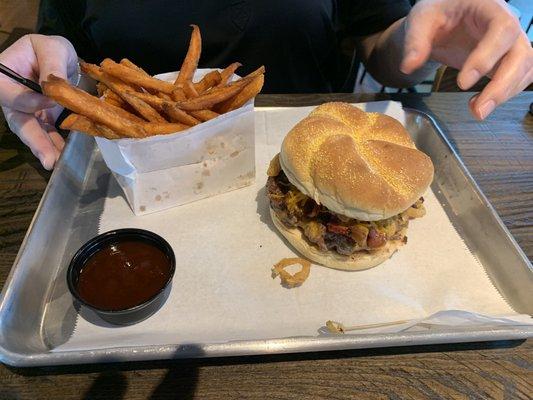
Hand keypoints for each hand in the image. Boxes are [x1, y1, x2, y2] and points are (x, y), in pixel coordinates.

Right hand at [0, 34, 77, 169]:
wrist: (61, 57)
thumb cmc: (51, 48)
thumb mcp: (53, 49)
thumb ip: (52, 66)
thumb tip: (51, 88)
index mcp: (4, 73)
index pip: (8, 92)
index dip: (26, 100)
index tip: (49, 102)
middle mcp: (11, 95)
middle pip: (17, 120)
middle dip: (34, 140)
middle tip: (48, 160)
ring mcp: (25, 109)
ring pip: (31, 131)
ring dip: (44, 148)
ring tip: (56, 163)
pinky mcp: (40, 118)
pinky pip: (45, 133)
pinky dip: (54, 144)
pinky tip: (63, 155)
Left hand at [400, 0, 532, 119]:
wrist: (441, 17)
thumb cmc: (436, 12)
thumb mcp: (420, 19)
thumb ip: (415, 41)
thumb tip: (408, 66)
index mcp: (489, 7)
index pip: (502, 29)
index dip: (487, 56)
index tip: (463, 82)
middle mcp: (507, 24)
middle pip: (521, 54)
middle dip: (502, 85)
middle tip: (479, 109)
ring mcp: (509, 44)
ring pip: (524, 69)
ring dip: (504, 94)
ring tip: (477, 111)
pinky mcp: (505, 61)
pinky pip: (517, 78)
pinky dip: (503, 94)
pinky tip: (478, 104)